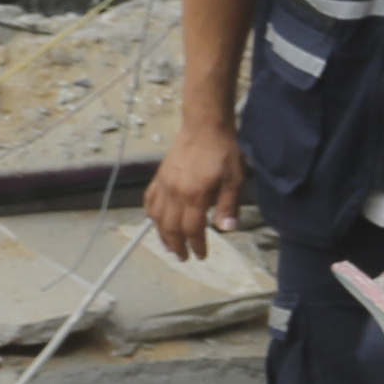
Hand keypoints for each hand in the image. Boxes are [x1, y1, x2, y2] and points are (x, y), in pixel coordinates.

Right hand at [144, 115, 244, 260]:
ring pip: (156, 217)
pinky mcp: (160, 176)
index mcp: (194, 195)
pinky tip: (156, 221)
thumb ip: (228, 206)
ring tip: (169, 245)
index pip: (192, 229)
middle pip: (170, 227)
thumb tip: (227, 229)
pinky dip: (151, 214)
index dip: (196, 245)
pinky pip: (149, 200)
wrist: (205, 126)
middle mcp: (175, 192)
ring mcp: (164, 184)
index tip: (201, 255)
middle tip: (183, 257)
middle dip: (176, 246)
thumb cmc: (222, 152)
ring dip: (162, 234)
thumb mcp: (234, 180)